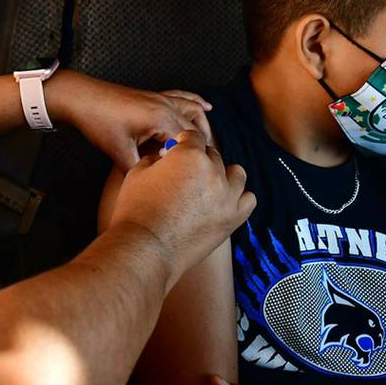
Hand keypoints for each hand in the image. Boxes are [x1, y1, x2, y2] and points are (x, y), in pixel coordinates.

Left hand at [44, 70, 215, 170]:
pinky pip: (183, 97)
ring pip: (194, 112)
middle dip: (202, 151)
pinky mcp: (154, 96)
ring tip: (209, 148)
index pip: (189, 144)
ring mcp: (162, 99)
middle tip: (206, 171)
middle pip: (196, 130)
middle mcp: (167, 106)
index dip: (193, 163)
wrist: (82, 98)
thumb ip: (139, 170)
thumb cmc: (98, 121)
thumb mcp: (119, 152)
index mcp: (161, 119)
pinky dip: (197, 103)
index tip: (197, 179)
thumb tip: (152, 185)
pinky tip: (207, 108)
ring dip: (203, 129)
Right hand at [109, 132, 254, 284]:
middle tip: (186, 173)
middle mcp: (213, 171)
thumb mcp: (136, 173)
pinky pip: (248, 200)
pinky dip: (238, 198)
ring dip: (224, 175)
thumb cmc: (136, 209)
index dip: (184, 142)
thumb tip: (163, 159)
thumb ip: (154, 159)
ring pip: (236, 174)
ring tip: (209, 186)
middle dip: (200, 159)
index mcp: (189, 155)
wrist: (146, 248)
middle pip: (213, 155)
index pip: (193, 137)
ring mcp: (227, 195)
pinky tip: (223, 202)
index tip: (178, 150)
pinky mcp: (233, 218)